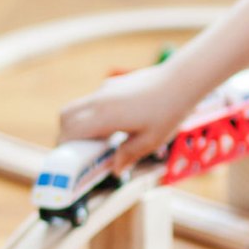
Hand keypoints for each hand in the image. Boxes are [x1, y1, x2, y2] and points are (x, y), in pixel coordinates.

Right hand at [58, 62, 196, 172]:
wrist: (182, 79)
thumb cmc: (169, 111)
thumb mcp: (151, 140)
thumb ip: (129, 154)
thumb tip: (115, 169)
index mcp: (104, 116)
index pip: (69, 131)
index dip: (65, 146)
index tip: (72, 159)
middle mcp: (99, 100)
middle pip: (66, 116)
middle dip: (67, 134)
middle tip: (84, 150)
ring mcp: (106, 89)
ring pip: (80, 106)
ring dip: (82, 122)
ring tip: (104, 139)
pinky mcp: (115, 83)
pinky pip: (96, 100)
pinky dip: (96, 113)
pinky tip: (120, 122)